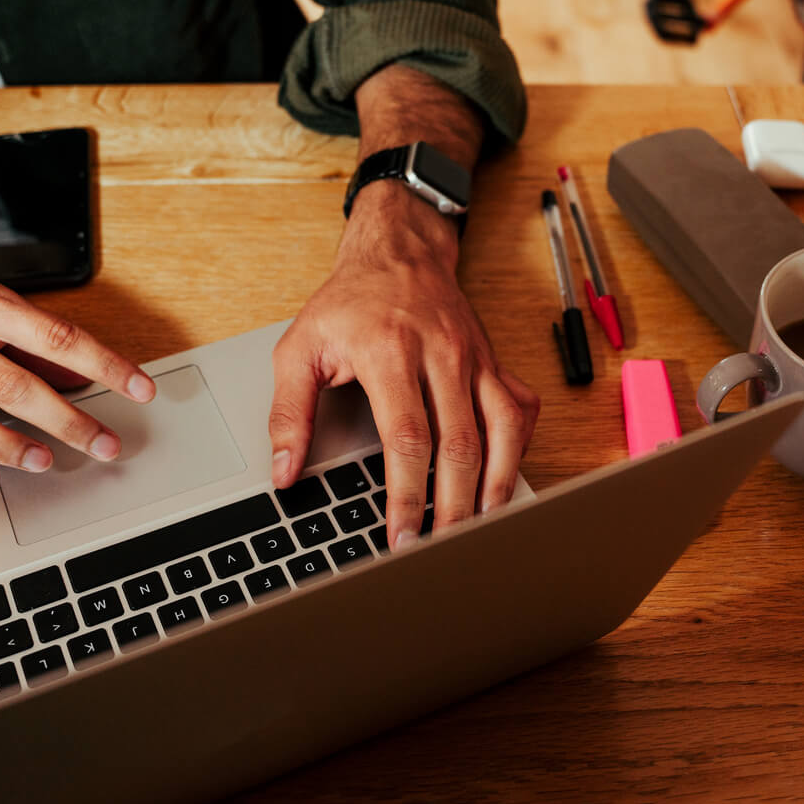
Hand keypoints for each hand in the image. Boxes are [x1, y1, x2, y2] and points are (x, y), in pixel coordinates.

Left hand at [267, 181, 537, 548]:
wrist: (399, 252)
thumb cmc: (349, 302)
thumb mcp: (300, 348)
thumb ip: (288, 412)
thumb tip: (284, 471)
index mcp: (390, 352)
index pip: (407, 439)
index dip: (407, 496)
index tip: (400, 537)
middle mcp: (441, 354)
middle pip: (460, 446)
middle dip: (452, 508)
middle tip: (439, 551)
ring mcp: (475, 358)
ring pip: (502, 431)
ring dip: (493, 486)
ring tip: (478, 529)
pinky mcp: (495, 362)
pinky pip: (519, 411)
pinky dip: (517, 449)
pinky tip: (502, 478)